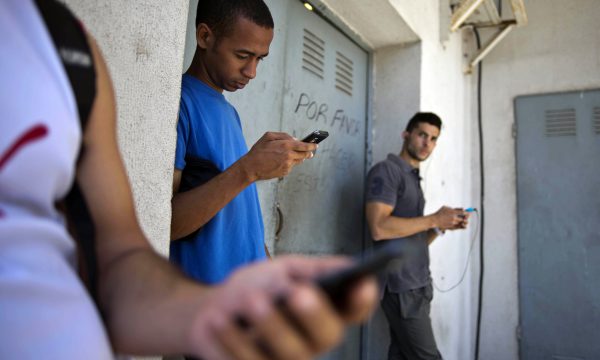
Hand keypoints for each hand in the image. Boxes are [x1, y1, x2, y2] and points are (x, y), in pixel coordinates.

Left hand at [187, 256, 377, 359]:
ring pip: (288, 354)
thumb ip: (312, 269)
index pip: (354, 310)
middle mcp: (311, 342)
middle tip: (300, 293)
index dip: (362, 300)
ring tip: (252, 299)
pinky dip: (231, 339)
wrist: (213, 310)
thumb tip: (346, 266)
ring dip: (271, 326)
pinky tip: (218, 319)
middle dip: (314, 314)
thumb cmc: (256, 289)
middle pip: (326, 336)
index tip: (361, 281)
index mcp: (325, 313)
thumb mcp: (284, 270)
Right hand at [239, 132, 316, 181]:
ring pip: (299, 161)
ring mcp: (288, 165)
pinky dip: (289, 163)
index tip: (316, 145)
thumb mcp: (268, 136)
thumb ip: (283, 135)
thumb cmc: (258, 150)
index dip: (312, 146)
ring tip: (290, 155)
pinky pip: (291, 166)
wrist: (251, 167)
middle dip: (308, 153)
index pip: (304, 146)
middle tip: (310, 152)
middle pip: (305, 155)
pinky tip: (280, 162)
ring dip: (298, 158)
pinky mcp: (285, 172)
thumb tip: (295, 139)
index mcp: (286, 145)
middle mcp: (289, 156)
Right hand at [433, 206, 468, 230]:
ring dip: (464, 222)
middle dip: (466, 218)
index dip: (467, 213)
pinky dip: (462, 226)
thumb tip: (462, 209)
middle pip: (464, 218)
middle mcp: (454, 218)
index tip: (468, 213)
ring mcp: (453, 223)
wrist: (434, 220)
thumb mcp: (446, 207)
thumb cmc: (440, 213)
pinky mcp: (451, 227)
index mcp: (453, 212)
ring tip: (465, 221)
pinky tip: (462, 225)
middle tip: (467, 217)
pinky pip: (459, 227)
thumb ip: (454, 208)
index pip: (463, 213)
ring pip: (461, 223)